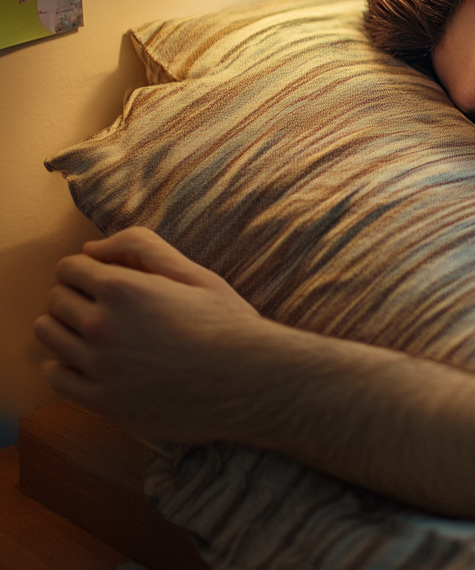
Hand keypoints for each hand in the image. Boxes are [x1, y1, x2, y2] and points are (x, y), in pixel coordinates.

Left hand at [33, 227, 266, 441]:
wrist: (250, 380)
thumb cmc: (226, 323)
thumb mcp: (194, 273)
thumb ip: (142, 247)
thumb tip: (92, 247)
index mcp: (123, 289)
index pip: (70, 268)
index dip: (87, 269)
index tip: (103, 279)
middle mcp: (102, 326)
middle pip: (56, 300)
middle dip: (75, 295)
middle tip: (104, 305)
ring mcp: (99, 367)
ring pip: (49, 336)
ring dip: (65, 328)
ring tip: (96, 332)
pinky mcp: (103, 402)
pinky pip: (56, 378)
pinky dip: (63, 366)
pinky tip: (89, 363)